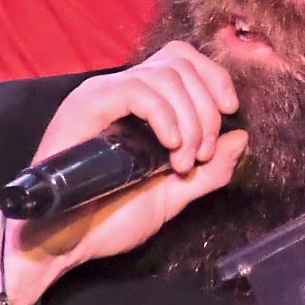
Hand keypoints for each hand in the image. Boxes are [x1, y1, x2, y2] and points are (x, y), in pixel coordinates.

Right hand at [13, 41, 244, 276]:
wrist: (63, 244)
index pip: (184, 60)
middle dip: (206, 108)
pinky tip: (169, 146)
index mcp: (142, 105)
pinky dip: (165, 116)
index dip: (214, 78)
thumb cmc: (108, 221)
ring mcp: (102, 95)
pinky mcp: (86, 105)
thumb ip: (209, 170)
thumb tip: (241, 137)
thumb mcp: (173, 194)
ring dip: (189, 120)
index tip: (230, 111)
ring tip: (182, 161)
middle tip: (201, 154)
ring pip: (165, 75)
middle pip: (181, 62)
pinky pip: (137, 89)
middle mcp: (122, 92)